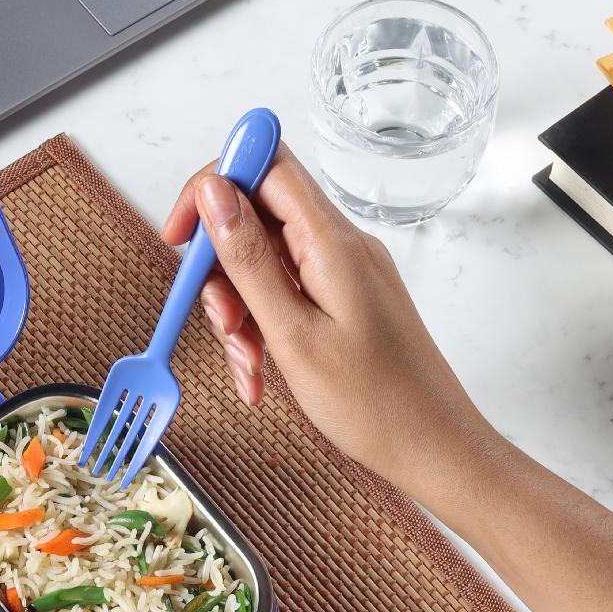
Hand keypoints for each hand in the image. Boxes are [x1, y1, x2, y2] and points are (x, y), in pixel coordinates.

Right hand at [163, 143, 497, 505]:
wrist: (432, 446)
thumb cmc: (373, 403)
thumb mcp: (293, 333)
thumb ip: (248, 260)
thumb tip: (214, 192)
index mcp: (332, 243)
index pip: (264, 164)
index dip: (212, 186)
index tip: (180, 236)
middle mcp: (339, 245)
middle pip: (255, 218)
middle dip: (220, 271)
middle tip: (223, 325)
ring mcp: (341, 271)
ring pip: (261, 262)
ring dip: (237, 311)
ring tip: (247, 365)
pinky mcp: (342, 298)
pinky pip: (283, 294)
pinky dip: (260, 328)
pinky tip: (260, 372)